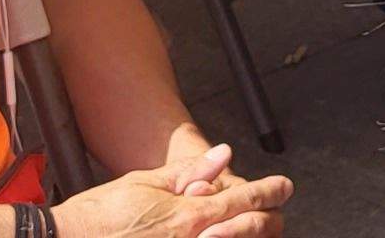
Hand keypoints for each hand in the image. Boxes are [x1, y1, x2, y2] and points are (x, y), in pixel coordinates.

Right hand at [55, 145, 292, 237]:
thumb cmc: (100, 215)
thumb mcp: (145, 182)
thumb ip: (188, 172)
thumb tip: (222, 155)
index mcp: (187, 215)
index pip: (241, 199)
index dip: (268, 191)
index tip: (284, 187)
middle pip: (249, 230)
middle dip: (269, 218)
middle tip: (277, 208)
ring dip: (247, 234)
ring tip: (257, 223)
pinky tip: (218, 235)